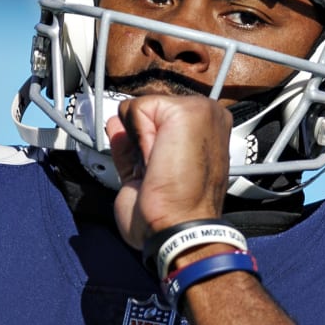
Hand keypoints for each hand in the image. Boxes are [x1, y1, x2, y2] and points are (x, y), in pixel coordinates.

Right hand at [106, 95, 232, 249]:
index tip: (166, 139)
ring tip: (144, 161)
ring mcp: (161, 154)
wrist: (171, 226)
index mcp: (207, 120)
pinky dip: (117, 141)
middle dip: (143, 131)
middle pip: (145, 112)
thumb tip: (130, 115)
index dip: (157, 117)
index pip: (162, 98)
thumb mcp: (186, 118)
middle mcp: (186, 136)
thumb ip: (158, 103)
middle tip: (157, 155)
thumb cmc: (186, 183)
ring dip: (130, 138)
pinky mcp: (139, 171)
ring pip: (131, 128)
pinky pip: (120, 145)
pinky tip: (118, 139)